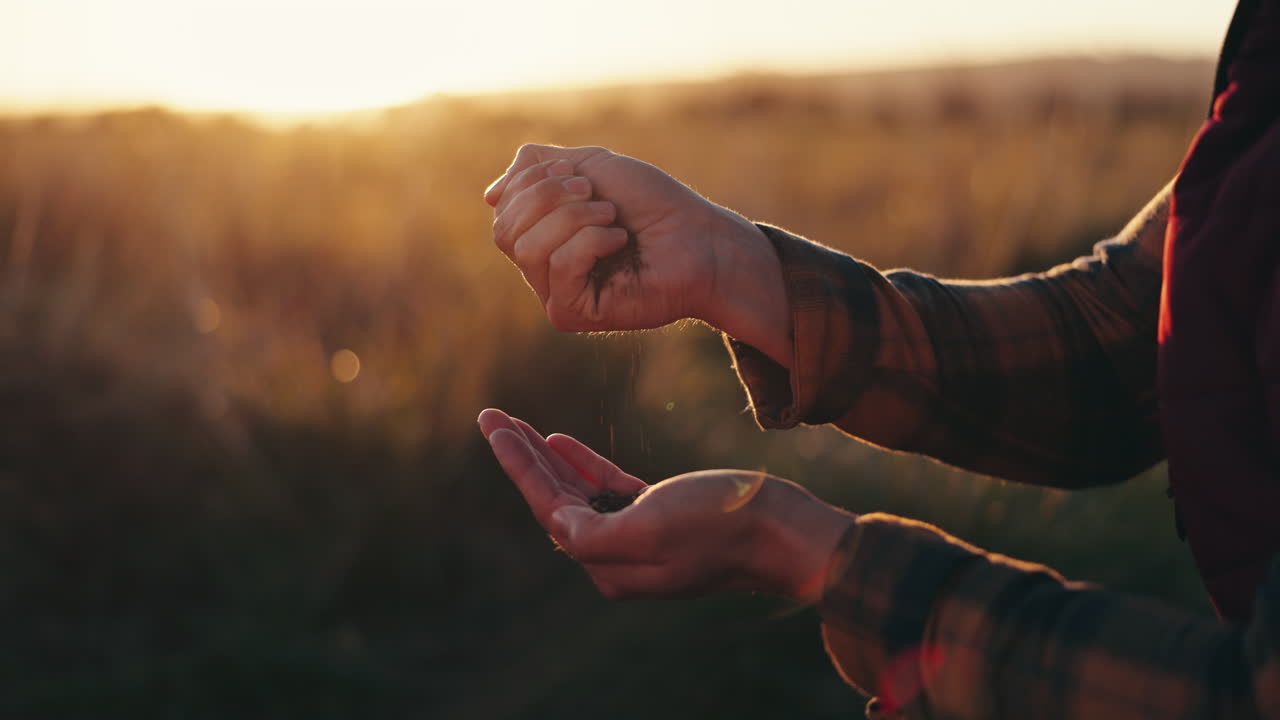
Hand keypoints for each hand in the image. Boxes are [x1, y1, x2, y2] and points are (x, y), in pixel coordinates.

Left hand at [477, 408, 854, 600]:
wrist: (785, 530)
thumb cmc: (722, 524)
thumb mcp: (651, 528)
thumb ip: (594, 532)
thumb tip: (558, 523)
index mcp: (609, 564)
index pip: (549, 509)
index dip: (517, 465)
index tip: (492, 424)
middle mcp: (618, 558)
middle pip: (556, 499)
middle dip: (523, 458)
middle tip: (492, 417)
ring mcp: (640, 538)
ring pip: (578, 493)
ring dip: (548, 458)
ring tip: (516, 424)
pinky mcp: (661, 517)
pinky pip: (608, 490)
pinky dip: (583, 464)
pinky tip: (560, 441)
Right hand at [484, 145, 790, 364]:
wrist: (700, 237)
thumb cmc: (653, 203)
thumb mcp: (590, 166)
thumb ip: (538, 168)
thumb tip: (489, 196)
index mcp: (542, 233)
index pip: (503, 208)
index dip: (534, 181)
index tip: (582, 176)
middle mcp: (543, 267)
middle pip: (505, 230)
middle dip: (549, 198)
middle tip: (598, 196)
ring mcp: (556, 293)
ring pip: (525, 249)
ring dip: (573, 219)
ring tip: (612, 219)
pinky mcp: (573, 315)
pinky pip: (557, 268)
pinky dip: (588, 242)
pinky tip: (619, 242)